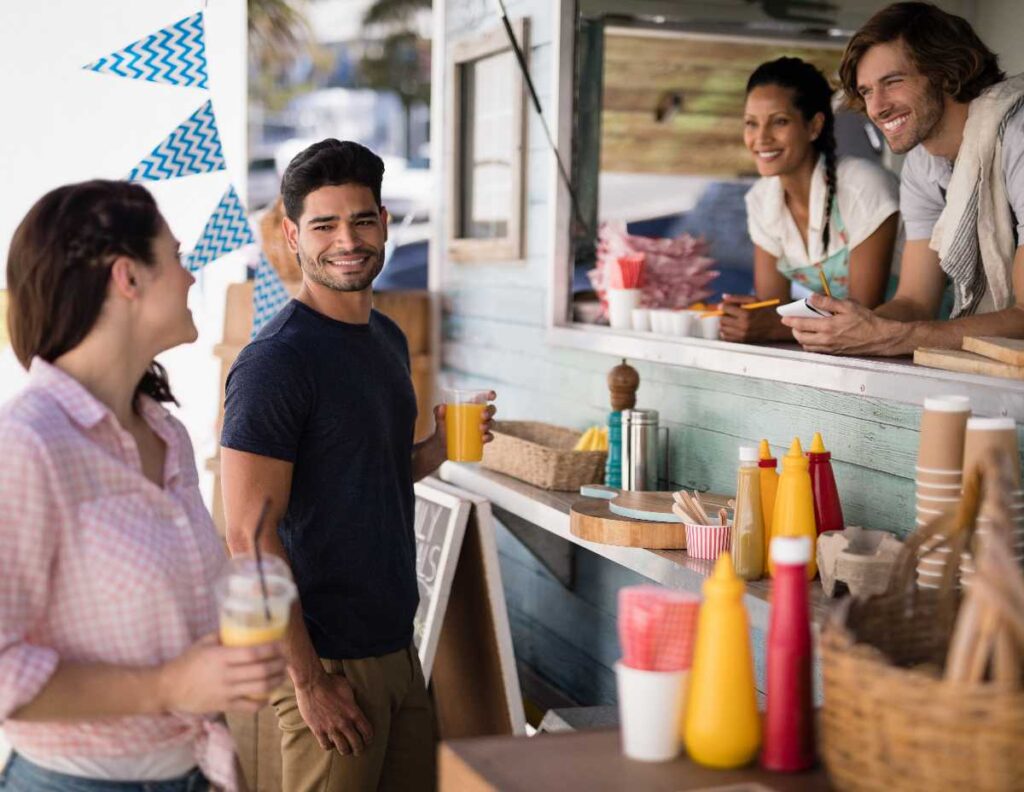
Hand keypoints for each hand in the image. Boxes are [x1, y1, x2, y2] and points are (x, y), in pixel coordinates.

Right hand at [158, 634, 286, 714]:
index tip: (282, 645)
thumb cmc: (187, 662)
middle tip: (286, 660)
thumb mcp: (203, 643)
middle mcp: (225, 675)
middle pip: (262, 671)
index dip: (272, 649)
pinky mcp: (224, 706)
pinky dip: (263, 702)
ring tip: (282, 675)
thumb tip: (243, 625)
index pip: (253, 653)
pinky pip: (249, 707)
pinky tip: (268, 695)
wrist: (168, 688)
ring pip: (260, 689)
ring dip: (276, 681)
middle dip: (279, 665)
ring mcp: (226, 692)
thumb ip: (223, 635)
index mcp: (220, 657)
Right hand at [294, 670, 373, 754]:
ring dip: (345, 751)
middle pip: (356, 743)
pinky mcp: (318, 730)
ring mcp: (331, 728)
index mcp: (354, 712)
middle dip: (359, 749)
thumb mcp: (347, 688)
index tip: (368, 740)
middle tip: (358, 750)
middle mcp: (344, 722)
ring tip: (345, 750)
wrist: (311, 683)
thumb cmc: (330, 682)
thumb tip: (355, 703)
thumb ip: (353, 699)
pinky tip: (330, 744)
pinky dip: (329, 747)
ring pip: (342, 748)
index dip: (369, 738)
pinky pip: (326, 746)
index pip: (367, 731)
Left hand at [432, 391, 497, 449]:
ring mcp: (481, 428)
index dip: (491, 395)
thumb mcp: (440, 420)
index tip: (492, 396)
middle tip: (482, 415)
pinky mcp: (481, 439)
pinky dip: (489, 437)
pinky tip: (484, 438)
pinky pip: (489, 437)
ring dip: (489, 424)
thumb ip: (438, 413)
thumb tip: (441, 407)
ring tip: (481, 428)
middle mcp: (479, 416)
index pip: (483, 398)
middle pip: (491, 410)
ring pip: (492, 423)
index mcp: (471, 407)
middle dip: (490, 411)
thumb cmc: (443, 429)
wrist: (442, 448)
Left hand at [719, 294, 788, 342]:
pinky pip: (726, 337)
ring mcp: (742, 334)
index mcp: (746, 313)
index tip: (723, 305)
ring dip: (724, 324)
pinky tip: (731, 327)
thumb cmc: (764, 310)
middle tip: (727, 313)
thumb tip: (723, 296)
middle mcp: (743, 325)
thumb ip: (737, 298)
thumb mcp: (753, 300)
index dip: (722, 306)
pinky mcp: (742, 340)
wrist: (775, 326)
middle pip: (722, 320)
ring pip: (723, 329)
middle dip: (723, 315)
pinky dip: (726, 332)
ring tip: (730, 320)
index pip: (725, 309)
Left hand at [780, 293, 907, 354]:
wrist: (881, 338)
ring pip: (807, 346)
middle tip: (793, 323)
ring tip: (803, 329)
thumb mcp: (848, 306)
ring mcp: (830, 348)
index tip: (784, 317)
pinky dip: (811, 344)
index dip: (790, 320)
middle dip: (794, 330)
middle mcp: (827, 340)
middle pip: (801, 337)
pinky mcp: (835, 353)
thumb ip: (828, 302)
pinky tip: (815, 336)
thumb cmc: (866, 320)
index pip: (802, 324)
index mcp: (828, 327)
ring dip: (802, 338)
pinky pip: (817, 351)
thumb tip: (811, 297)